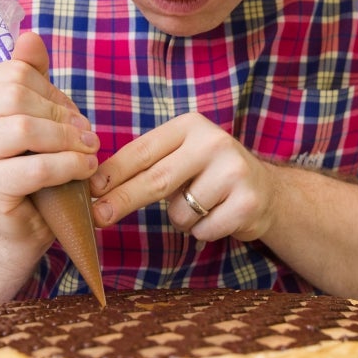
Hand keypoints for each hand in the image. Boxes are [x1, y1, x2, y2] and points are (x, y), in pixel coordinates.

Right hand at [0, 32, 98, 241]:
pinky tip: (84, 169)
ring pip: (24, 130)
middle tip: (87, 135)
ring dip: (67, 141)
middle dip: (62, 116)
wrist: (18, 222)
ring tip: (89, 152)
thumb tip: (29, 37)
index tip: (72, 116)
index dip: (52, 93)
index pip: (16, 74)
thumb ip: (33, 76)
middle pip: (18, 97)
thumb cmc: (31, 164)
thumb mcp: (36, 115)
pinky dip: (68, 166)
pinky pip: (34, 168)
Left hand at [90, 113, 275, 242]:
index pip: (142, 151)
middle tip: (98, 217)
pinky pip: (203, 229)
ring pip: (180, 212)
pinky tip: (220, 215)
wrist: (266, 190)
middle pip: (156, 179)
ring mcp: (233, 171)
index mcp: (190, 126)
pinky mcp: (247, 202)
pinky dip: (203, 231)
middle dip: (123, 200)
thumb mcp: (181, 156)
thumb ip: (148, 165)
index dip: (113, 173)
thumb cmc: (209, 174)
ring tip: (202, 205)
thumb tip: (98, 188)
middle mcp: (213, 142)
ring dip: (181, 220)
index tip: (90, 190)